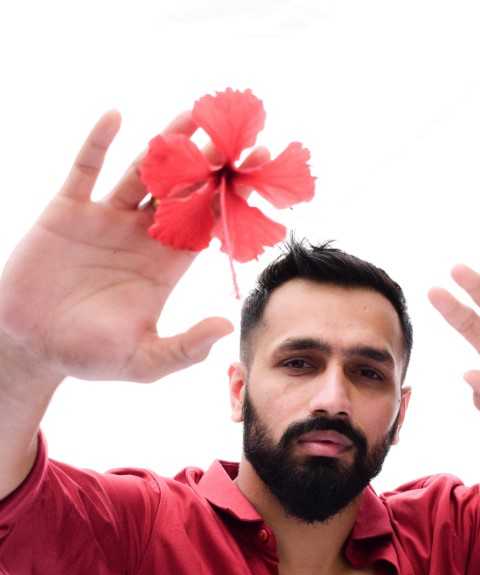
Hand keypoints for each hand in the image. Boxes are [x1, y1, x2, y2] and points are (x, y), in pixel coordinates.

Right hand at [0, 110, 234, 382]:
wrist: (30, 347)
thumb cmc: (89, 357)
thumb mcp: (143, 361)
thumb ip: (185, 348)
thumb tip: (226, 326)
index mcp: (164, 267)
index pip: (202, 226)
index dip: (227, 201)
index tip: (253, 174)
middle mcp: (140, 237)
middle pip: (180, 191)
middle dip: (205, 164)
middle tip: (232, 132)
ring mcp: (105, 220)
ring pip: (141, 173)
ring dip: (164, 144)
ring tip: (192, 114)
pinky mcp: (68, 211)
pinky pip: (85, 170)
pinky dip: (99, 144)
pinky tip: (118, 116)